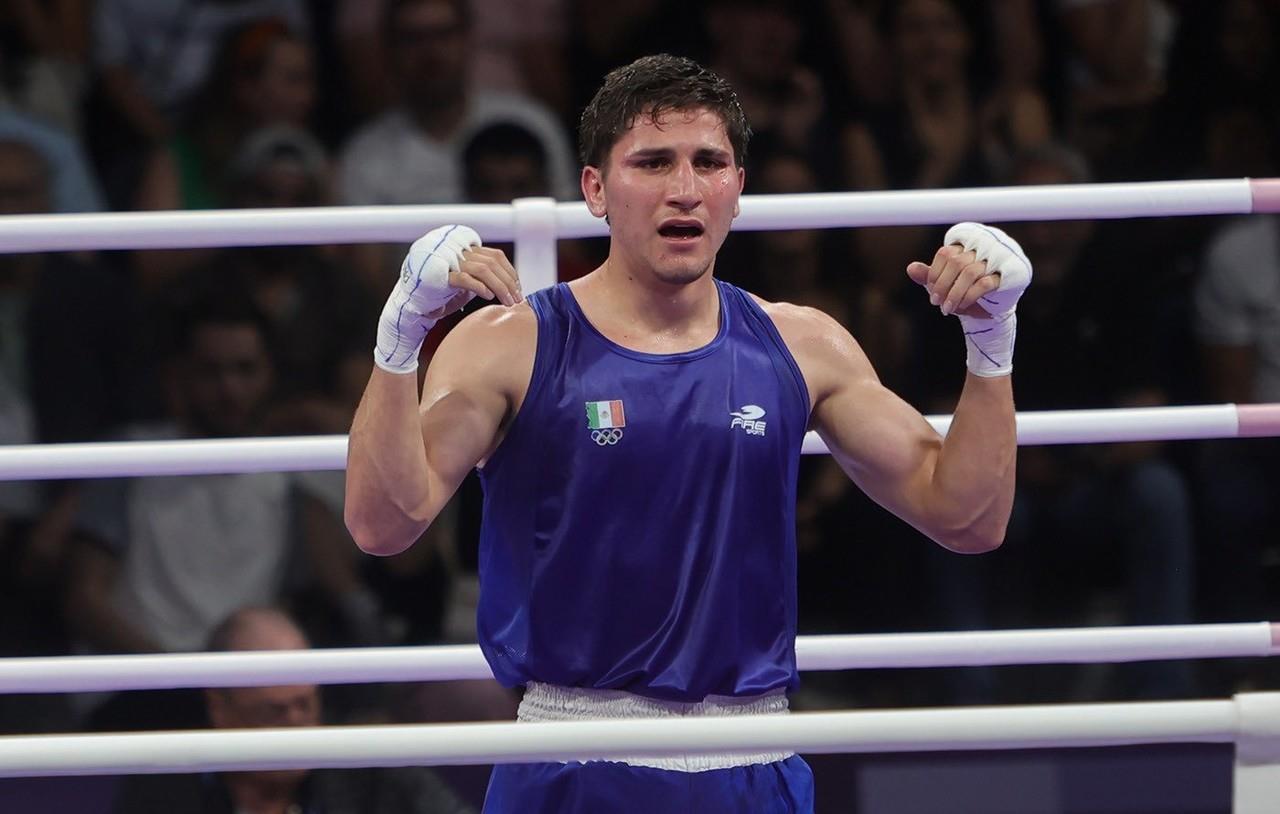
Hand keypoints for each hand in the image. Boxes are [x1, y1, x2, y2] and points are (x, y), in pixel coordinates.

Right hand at [374, 225, 521, 373]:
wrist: (412, 305)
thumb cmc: (441, 297)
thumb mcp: (467, 286)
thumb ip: (483, 280)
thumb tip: (510, 287)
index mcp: (465, 252)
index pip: (495, 255)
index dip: (510, 271)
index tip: (519, 288)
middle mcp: (457, 253)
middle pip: (492, 261)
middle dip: (509, 281)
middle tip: (517, 299)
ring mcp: (448, 263)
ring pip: (483, 269)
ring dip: (500, 286)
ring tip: (508, 302)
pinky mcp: (440, 276)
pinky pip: (465, 278)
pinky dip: (480, 287)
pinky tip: (489, 296)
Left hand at [907, 245, 997, 317]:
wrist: (991, 307)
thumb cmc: (964, 289)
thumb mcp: (944, 283)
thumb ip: (928, 275)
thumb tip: (910, 268)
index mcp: (965, 244)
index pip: (945, 253)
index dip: (935, 273)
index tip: (930, 291)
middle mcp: (982, 247)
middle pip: (956, 262)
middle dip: (943, 285)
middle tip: (936, 302)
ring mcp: (997, 259)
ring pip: (970, 273)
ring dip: (954, 294)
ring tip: (948, 309)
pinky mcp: (1008, 274)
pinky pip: (984, 284)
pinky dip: (969, 297)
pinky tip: (962, 307)